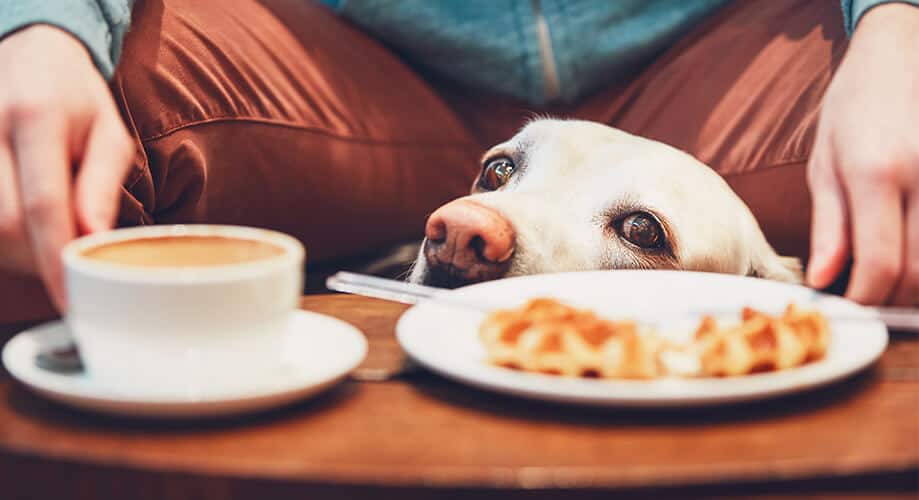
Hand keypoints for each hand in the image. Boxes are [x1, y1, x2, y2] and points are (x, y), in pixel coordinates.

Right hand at [0, 25, 133, 310]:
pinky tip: (20, 231)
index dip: (55, 259)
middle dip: (36, 260)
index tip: (72, 297)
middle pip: (1, 224)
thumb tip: (94, 240)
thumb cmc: (76, 100)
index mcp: (37, 118)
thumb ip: (102, 185)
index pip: (42, 204)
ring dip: (13, 254)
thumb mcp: (109, 133)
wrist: (28, 51)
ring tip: (45, 243)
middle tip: (66, 269)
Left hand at [806, 3, 918, 305]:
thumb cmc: (854, 107)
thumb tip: (824, 279)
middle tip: (870, 299)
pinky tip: (912, 252)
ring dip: (918, 283)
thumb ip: (829, 226)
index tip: (850, 306)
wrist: (901, 52)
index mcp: (876, 172)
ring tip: (890, 279)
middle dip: (892, 297)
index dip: (866, 297)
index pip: (880, 262)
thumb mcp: (824, 164)